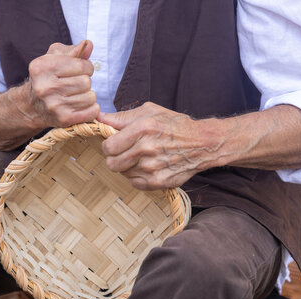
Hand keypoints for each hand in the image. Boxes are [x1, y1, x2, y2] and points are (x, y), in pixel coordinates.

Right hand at [28, 40, 99, 127]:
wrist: (32, 105)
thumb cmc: (47, 77)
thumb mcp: (54, 58)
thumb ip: (73, 51)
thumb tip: (88, 45)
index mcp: (42, 67)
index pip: (81, 65)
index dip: (86, 67)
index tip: (80, 70)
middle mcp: (45, 87)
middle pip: (86, 82)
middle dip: (86, 81)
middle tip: (77, 84)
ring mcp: (54, 105)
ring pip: (90, 97)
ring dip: (88, 95)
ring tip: (77, 95)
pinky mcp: (63, 119)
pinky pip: (92, 111)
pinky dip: (92, 109)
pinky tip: (81, 106)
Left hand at [98, 102, 224, 189]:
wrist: (202, 143)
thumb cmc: (173, 125)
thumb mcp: (148, 112)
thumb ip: (121, 117)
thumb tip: (98, 118)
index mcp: (143, 129)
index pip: (108, 146)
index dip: (109, 145)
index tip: (115, 143)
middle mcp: (147, 149)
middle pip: (112, 163)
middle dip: (115, 158)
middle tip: (126, 152)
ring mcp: (152, 168)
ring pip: (123, 173)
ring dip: (128, 166)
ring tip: (142, 157)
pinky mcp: (158, 182)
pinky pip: (134, 183)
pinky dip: (138, 176)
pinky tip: (149, 166)